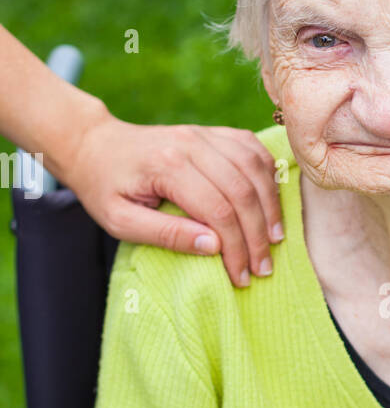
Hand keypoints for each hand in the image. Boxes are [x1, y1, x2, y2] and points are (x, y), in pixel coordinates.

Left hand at [68, 113, 284, 287]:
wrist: (95, 144)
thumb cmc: (104, 187)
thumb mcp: (120, 220)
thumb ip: (165, 234)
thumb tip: (212, 247)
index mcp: (167, 166)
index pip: (218, 210)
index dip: (236, 247)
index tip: (242, 276)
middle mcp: (191, 144)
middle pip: (242, 190)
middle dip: (258, 234)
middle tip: (263, 267)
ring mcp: (204, 134)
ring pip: (255, 167)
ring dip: (271, 206)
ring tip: (275, 239)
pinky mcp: (212, 132)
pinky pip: (252, 148)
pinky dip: (268, 174)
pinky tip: (271, 201)